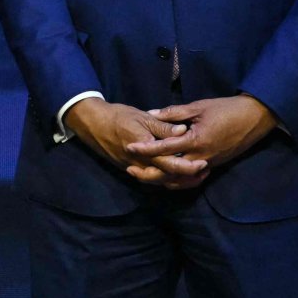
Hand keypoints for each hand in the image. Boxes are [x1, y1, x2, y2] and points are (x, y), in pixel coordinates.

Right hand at [65, 97, 207, 188]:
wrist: (93, 123)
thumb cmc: (118, 116)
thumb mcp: (142, 117)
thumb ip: (163, 127)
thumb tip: (184, 131)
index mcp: (145, 148)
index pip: (170, 163)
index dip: (188, 166)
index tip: (203, 162)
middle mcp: (140, 162)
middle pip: (167, 176)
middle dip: (186, 176)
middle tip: (203, 171)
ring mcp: (133, 168)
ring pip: (159, 181)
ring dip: (177, 180)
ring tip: (193, 176)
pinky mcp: (129, 169)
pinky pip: (149, 179)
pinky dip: (163, 180)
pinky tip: (173, 176)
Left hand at [127, 95, 278, 175]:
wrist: (254, 118)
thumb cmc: (226, 109)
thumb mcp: (198, 106)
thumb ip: (174, 113)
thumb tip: (150, 114)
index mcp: (196, 140)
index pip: (166, 147)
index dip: (146, 148)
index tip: (130, 147)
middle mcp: (202, 156)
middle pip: (171, 171)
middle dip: (150, 173)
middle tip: (132, 170)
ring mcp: (210, 163)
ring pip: (182, 179)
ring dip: (163, 179)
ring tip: (145, 175)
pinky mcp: (215, 165)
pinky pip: (193, 178)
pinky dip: (179, 181)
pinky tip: (167, 177)